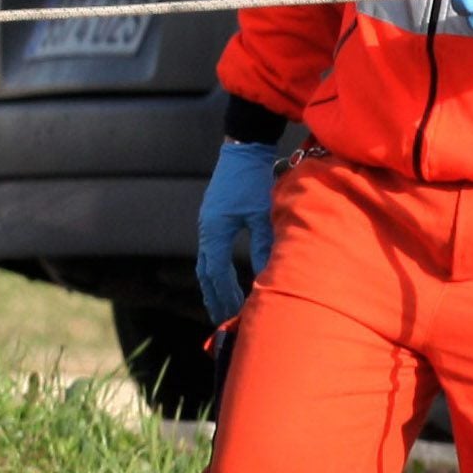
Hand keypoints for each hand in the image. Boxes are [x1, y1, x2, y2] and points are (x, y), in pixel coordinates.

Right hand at [194, 135, 283, 325]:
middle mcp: (206, 230)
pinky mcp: (213, 219)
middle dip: (214, 297)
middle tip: (221, 321)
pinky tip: (224, 278)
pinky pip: (209, 253)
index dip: (225, 295)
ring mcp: (207, 225)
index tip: (234, 314)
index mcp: (215, 231)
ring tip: (220, 306)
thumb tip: (269, 275)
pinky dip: (215, 271)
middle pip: (204, 273)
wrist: (242, 151)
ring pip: (204, 264)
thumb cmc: (253, 181)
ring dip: (212, 286)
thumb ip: (264, 245)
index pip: (216, 272)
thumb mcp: (262, 214)